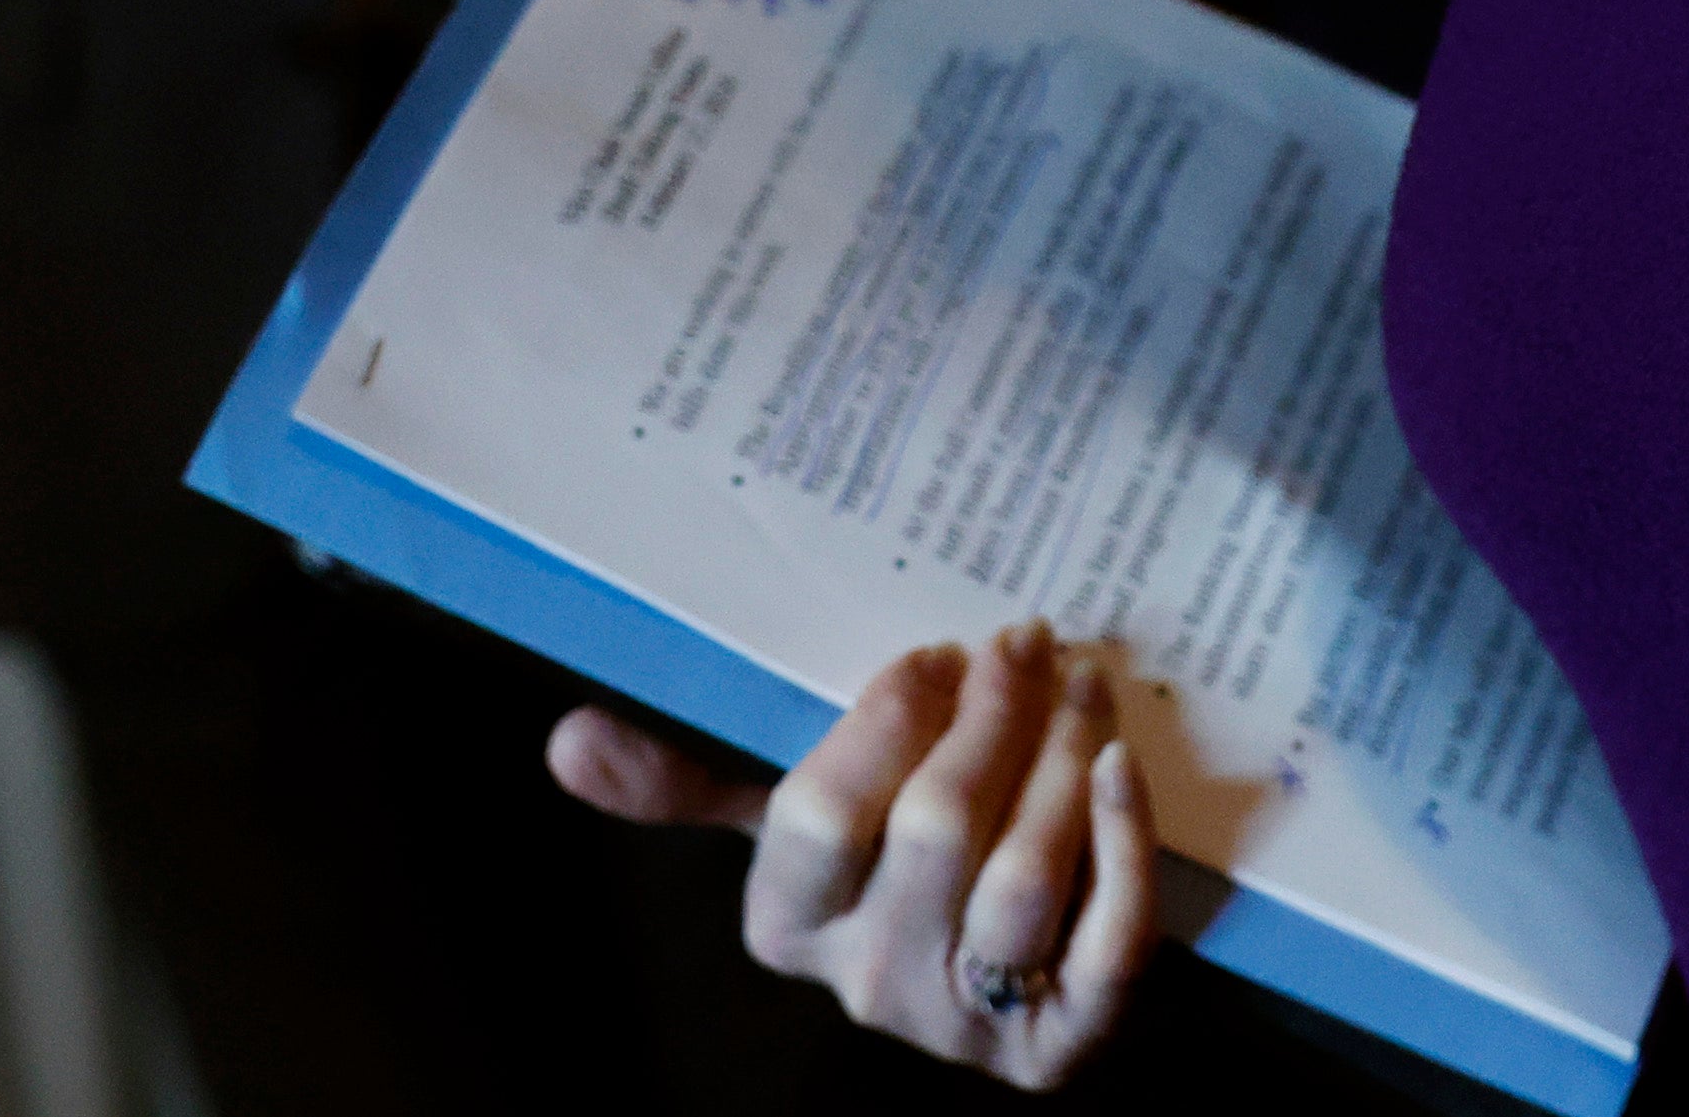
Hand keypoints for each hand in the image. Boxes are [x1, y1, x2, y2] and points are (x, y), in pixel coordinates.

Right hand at [550, 625, 1157, 1091]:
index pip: (817, 816)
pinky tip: (1123, 768)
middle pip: (932, 833)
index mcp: (787, 924)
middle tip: (1024, 641)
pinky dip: (1121, 849)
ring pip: (1020, 880)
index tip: (931, 653)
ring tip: (1082, 683)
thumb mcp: (795, 825)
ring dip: (1059, 764)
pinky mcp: (1061, 1045)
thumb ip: (688, 779)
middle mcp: (868, 985)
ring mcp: (967, 1023)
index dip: (880, 725)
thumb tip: (565, 739)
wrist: (1005, 986)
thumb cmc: (889, 870)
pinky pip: (1105, 941)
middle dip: (989, 720)